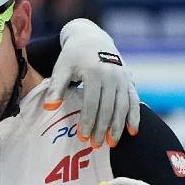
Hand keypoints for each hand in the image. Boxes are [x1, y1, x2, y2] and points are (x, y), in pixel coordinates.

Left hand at [44, 18, 140, 146]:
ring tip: (112, 143)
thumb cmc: (72, 56)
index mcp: (95, 73)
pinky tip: (132, 131)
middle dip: (102, 128)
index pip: (92, 103)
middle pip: (108, 108)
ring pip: (123, 107)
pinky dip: (135, 116)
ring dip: (118, 126)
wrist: (92, 38)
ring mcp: (123, 78)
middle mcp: (112, 76)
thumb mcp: (61, 68)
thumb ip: (56, 88)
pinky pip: (134, 100)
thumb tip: (49, 108)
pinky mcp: (129, 80)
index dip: (88, 121)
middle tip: (95, 145)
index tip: (83, 137)